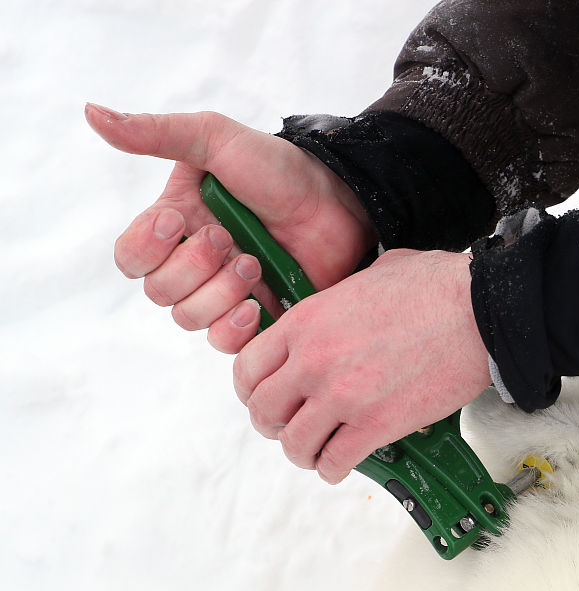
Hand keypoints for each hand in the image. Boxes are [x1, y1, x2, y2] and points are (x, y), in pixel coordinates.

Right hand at [84, 104, 374, 352]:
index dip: (146, 248)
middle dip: (193, 266)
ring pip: (190, 318)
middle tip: (229, 239)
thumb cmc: (279, 168)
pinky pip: (225, 343)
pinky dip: (234, 327)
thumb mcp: (216, 139)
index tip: (181, 221)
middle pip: (160, 292)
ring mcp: (225, 292)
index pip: (131, 258)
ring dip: (218, 292)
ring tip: (253, 262)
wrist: (340, 200)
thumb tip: (92, 112)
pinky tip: (255, 302)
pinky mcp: (258, 317)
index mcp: (176, 225)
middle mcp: (194, 263)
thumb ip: (157, 133)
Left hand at [232, 249, 491, 483]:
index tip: (270, 396)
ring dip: (304, 452)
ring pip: (294, 445)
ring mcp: (342, 396)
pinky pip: (334, 462)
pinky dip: (334, 469)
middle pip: (263, 412)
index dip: (254, 390)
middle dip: (275, 424)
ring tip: (320, 451)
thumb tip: (342, 307)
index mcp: (307, 322)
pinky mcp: (377, 425)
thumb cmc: (436, 287)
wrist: (480, 313)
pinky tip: (343, 462)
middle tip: (293, 426)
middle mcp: (314, 361)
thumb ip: (340, 299)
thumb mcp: (370, 276)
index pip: (247, 369)